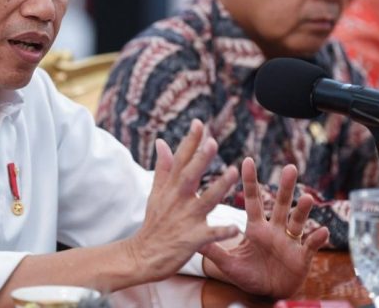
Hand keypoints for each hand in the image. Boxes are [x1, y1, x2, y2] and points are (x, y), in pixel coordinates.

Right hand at [126, 119, 241, 279]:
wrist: (144, 256)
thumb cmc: (155, 222)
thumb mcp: (156, 192)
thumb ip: (163, 167)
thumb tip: (162, 142)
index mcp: (172, 188)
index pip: (181, 159)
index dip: (190, 141)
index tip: (199, 123)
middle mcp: (179, 200)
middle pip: (191, 175)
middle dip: (201, 159)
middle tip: (213, 142)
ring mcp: (186, 219)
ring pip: (206, 200)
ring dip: (219, 187)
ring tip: (233, 172)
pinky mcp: (192, 240)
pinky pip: (211, 235)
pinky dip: (222, 231)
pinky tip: (235, 228)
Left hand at [200, 157, 329, 297]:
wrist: (268, 294)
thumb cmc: (249, 275)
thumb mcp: (228, 263)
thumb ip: (213, 250)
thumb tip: (191, 236)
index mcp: (256, 227)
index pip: (252, 200)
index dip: (250, 181)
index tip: (247, 160)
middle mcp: (274, 229)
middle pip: (279, 204)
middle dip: (285, 187)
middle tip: (290, 167)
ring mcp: (290, 241)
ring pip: (297, 221)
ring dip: (303, 209)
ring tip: (307, 197)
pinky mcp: (302, 256)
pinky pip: (310, 245)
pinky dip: (317, 239)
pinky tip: (322, 231)